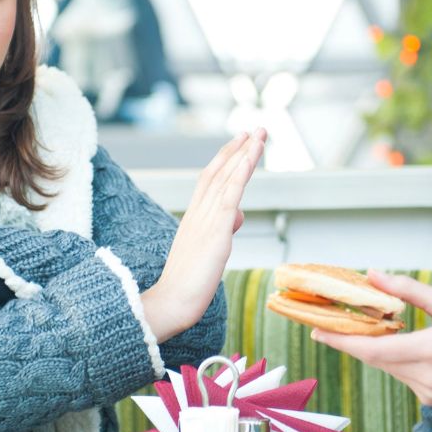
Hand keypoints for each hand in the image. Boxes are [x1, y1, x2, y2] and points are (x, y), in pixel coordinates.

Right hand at [141, 128, 266, 340]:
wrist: (172, 302)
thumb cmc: (188, 283)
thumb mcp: (209, 250)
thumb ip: (222, 229)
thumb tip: (237, 215)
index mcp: (194, 218)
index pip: (210, 179)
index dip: (226, 158)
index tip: (240, 141)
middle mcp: (198, 213)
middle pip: (219, 172)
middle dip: (238, 148)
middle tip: (255, 128)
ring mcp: (205, 220)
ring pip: (226, 178)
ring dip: (244, 153)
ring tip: (260, 134)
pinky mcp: (214, 232)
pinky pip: (229, 196)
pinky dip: (240, 174)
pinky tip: (251, 157)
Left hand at [311, 270, 431, 405]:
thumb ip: (407, 291)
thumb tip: (371, 276)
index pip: (375, 348)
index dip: (342, 341)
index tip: (316, 331)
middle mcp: (427, 377)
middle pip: (375, 358)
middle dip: (352, 340)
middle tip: (328, 323)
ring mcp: (427, 393)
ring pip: (387, 367)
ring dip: (375, 348)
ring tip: (366, 326)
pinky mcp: (428, 399)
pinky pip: (400, 375)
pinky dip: (394, 358)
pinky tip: (403, 344)